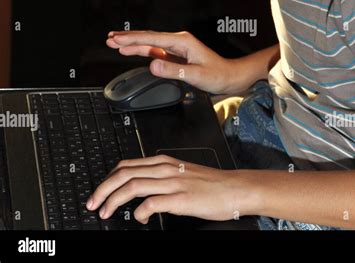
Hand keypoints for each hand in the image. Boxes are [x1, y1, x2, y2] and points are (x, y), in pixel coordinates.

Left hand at [86, 155, 253, 222]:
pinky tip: (140, 219)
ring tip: (105, 212)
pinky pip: (151, 203)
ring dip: (113, 200)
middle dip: (103, 189)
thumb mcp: (182, 174)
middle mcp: (166, 169)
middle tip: (92, 203)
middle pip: (124, 174)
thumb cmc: (211, 184)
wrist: (234, 188)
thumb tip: (140, 188)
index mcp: (164, 162)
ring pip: (132, 186)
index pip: (127, 165)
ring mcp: (173, 183)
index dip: (108, 179)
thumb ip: (161, 178)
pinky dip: (140, 213)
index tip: (99, 192)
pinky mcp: (181, 199)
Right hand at [106, 30, 234, 94]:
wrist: (230, 77)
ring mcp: (176, 48)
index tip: (117, 39)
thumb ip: (173, 70)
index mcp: (182, 41)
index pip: (152, 39)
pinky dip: (141, 51)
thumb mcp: (196, 74)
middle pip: (148, 38)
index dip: (133, 39)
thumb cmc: (217, 75)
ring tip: (115, 42)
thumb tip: (152, 65)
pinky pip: (155, 51)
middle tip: (110, 38)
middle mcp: (178, 42)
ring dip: (133, 43)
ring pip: (150, 44)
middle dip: (128, 37)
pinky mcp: (176, 56)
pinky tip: (132, 51)